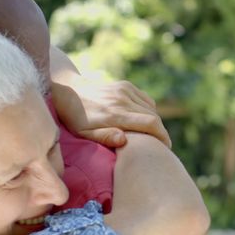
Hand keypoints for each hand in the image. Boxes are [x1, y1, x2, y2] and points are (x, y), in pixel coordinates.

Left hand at [51, 79, 171, 147]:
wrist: (69, 90)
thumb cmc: (75, 118)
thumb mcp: (83, 133)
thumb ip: (104, 137)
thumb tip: (124, 140)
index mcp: (115, 114)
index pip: (150, 123)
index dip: (162, 136)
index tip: (166, 148)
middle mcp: (123, 100)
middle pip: (154, 117)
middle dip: (161, 132)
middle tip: (161, 147)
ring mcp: (125, 90)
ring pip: (151, 108)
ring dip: (155, 123)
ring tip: (152, 136)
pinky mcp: (126, 85)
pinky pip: (145, 100)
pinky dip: (149, 111)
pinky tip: (143, 121)